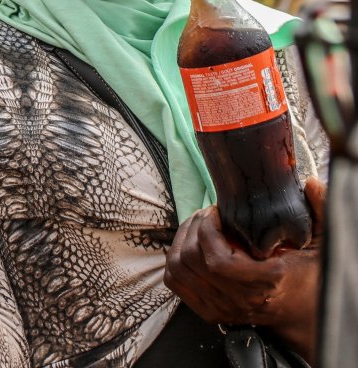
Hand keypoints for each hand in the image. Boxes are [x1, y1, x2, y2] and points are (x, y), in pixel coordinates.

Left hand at [164, 176, 326, 362]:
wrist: (298, 310)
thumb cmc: (305, 275)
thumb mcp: (321, 245)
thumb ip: (320, 213)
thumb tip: (311, 185)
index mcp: (265, 284)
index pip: (217, 261)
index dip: (208, 231)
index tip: (217, 211)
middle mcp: (239, 300)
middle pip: (191, 259)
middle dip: (193, 226)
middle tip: (208, 214)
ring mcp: (220, 308)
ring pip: (178, 268)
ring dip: (182, 238)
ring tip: (200, 225)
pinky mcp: (207, 311)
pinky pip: (174, 280)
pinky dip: (174, 257)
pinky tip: (192, 243)